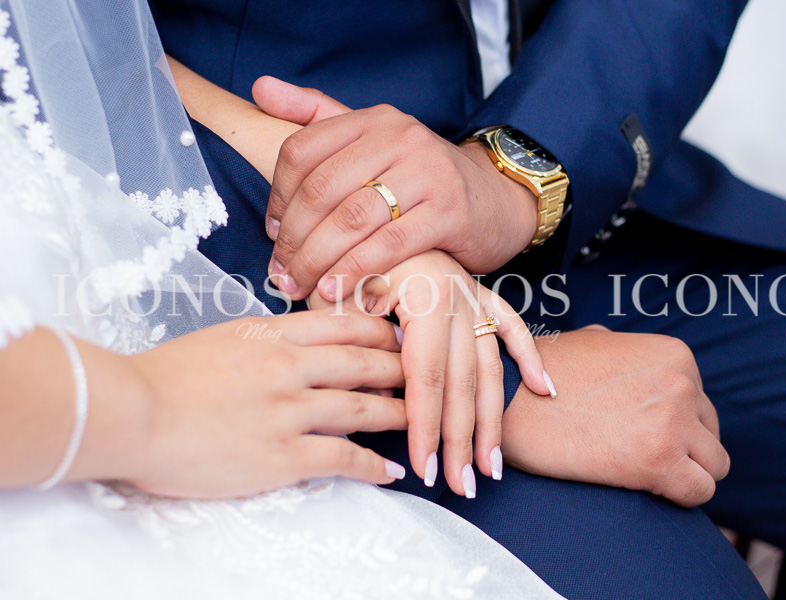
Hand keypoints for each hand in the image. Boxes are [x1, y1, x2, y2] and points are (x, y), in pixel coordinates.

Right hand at [123, 310, 408, 498]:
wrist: (132, 413)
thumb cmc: (164, 376)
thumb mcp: (221, 338)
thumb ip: (264, 338)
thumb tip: (294, 342)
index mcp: (271, 334)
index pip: (342, 325)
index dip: (378, 330)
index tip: (398, 335)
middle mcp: (288, 367)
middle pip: (363, 363)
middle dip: (400, 368)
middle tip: (423, 373)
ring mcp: (288, 411)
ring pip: (363, 409)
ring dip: (398, 414)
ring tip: (420, 418)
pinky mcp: (282, 455)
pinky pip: (343, 458)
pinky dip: (373, 465)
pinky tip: (392, 470)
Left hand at [252, 76, 538, 301]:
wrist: (498, 202)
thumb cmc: (426, 181)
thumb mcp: (377, 141)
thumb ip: (319, 116)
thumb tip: (260, 88)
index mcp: (375, 120)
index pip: (302, 150)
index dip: (278, 196)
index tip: (274, 232)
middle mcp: (400, 138)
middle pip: (322, 189)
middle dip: (293, 238)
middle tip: (280, 273)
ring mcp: (427, 173)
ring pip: (351, 220)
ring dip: (316, 261)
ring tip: (299, 286)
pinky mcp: (448, 212)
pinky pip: (388, 246)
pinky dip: (355, 271)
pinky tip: (336, 290)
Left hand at [309, 250, 550, 496]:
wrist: (372, 206)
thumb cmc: (346, 256)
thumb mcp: (337, 296)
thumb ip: (357, 348)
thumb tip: (381, 400)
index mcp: (423, 298)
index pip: (426, 376)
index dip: (426, 426)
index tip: (424, 467)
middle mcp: (457, 299)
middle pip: (463, 382)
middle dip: (461, 440)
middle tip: (462, 485)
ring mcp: (473, 297)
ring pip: (490, 367)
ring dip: (493, 420)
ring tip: (493, 466)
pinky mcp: (481, 295)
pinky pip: (512, 327)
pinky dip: (530, 357)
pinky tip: (545, 390)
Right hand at [501, 326, 729, 507]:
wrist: (508, 401)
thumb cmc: (542, 375)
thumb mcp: (596, 343)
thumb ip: (632, 356)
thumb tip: (646, 369)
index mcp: (674, 354)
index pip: (701, 401)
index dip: (673, 423)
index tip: (638, 432)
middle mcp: (682, 383)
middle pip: (711, 433)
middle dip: (682, 447)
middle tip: (637, 454)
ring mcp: (674, 421)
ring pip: (714, 465)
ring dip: (684, 473)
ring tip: (640, 473)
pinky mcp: (660, 460)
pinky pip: (700, 492)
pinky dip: (678, 497)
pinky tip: (643, 488)